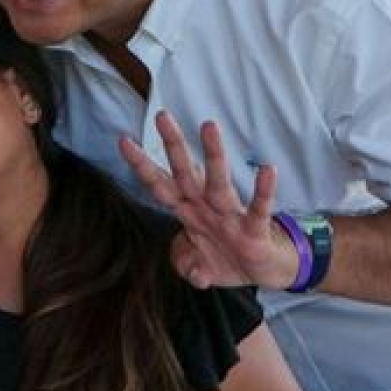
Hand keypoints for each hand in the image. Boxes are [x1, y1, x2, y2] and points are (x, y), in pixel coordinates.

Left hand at [119, 111, 297, 290]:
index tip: (123, 140)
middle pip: (185, 172)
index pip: (160, 184)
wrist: (263, 273)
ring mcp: (230, 216)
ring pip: (219, 182)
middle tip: (162, 116)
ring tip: (209, 126)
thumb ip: (186, 265)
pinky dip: (264, 191)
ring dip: (214, 155)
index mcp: (188, 212)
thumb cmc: (226, 258)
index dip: (142, 165)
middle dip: (173, 145)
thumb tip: (193, 274)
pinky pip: (259, 208)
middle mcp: (206, 207)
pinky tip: (268, 170)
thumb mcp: (197, 268)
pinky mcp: (254, 229)